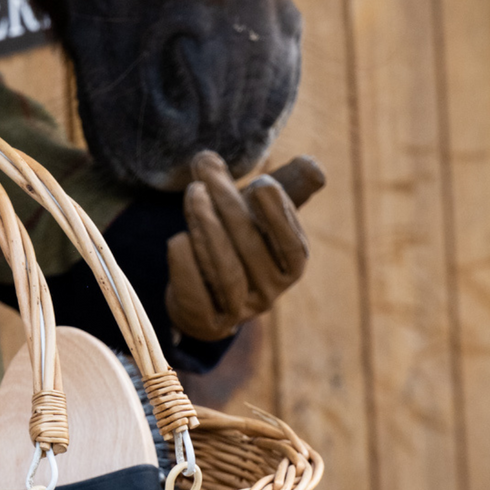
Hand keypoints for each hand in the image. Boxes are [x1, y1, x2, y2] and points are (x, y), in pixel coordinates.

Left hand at [164, 151, 324, 341]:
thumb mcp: (262, 211)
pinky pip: (197, 297)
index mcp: (291, 267)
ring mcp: (240, 312)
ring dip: (207, 229)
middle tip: (205, 175)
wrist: (205, 292)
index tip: (260, 183)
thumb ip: (283, 184)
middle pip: (251, 249)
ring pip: (226, 272)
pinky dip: (186, 267)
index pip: (292, 245)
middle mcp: (271, 294)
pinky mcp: (208, 324)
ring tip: (194, 194)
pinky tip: (177, 239)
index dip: (278, 216)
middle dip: (227, 206)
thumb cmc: (239, 240)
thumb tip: (312, 165)